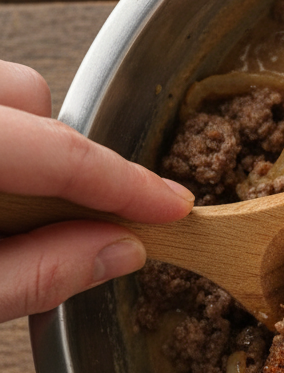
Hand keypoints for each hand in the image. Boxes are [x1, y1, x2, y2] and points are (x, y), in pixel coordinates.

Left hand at [0, 59, 193, 321]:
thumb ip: (36, 275)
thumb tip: (120, 252)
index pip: (63, 153)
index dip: (129, 184)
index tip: (176, 208)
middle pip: (31, 99)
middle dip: (66, 158)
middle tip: (72, 222)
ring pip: (6, 97)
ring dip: (27, 148)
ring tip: (14, 213)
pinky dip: (3, 148)